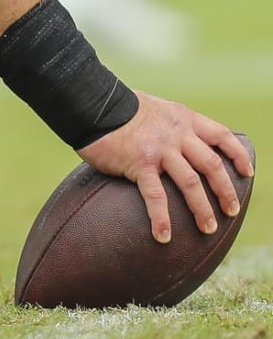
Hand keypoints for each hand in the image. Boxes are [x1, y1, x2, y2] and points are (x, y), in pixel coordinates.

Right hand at [78, 91, 254, 242]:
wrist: (91, 102)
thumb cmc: (117, 107)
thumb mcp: (152, 107)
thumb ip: (168, 122)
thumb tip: (177, 137)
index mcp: (181, 118)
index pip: (221, 135)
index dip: (238, 155)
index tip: (248, 172)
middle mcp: (175, 132)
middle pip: (212, 165)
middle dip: (225, 191)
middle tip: (231, 211)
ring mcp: (159, 148)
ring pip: (191, 183)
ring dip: (202, 209)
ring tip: (208, 229)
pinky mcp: (139, 163)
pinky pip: (156, 196)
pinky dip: (161, 218)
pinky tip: (163, 236)